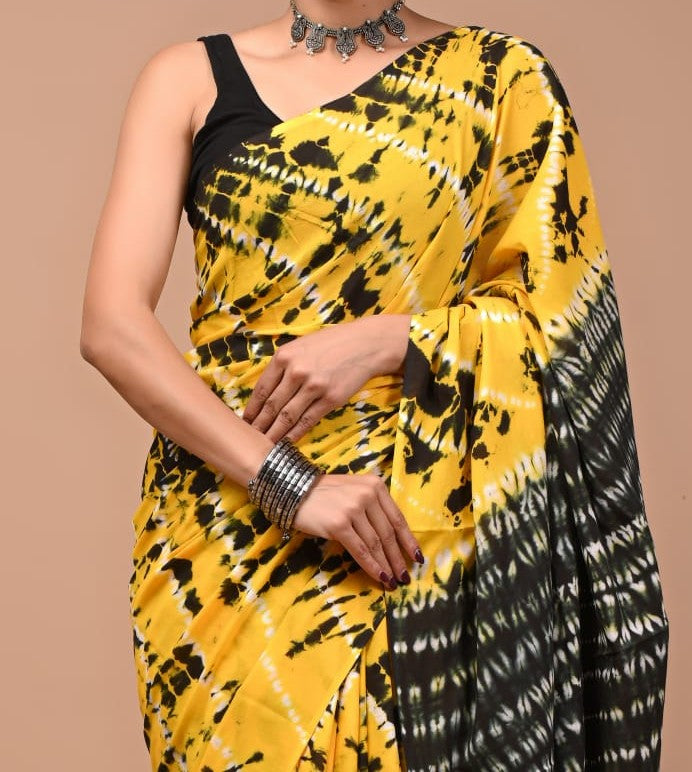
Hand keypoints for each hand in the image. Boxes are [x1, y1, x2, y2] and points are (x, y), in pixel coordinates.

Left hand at [241, 315, 410, 442]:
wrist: (365, 345)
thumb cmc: (331, 344)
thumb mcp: (301, 346)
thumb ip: (283, 365)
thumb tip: (267, 390)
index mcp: (284, 357)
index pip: (261, 389)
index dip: (252, 409)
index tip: (245, 421)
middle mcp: (296, 372)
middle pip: (271, 405)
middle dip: (259, 425)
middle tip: (250, 438)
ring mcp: (313, 386)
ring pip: (287, 416)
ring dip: (274, 433)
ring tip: (265, 445)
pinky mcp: (330, 399)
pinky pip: (307, 421)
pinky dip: (295, 434)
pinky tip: (287, 442)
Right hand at [292, 471, 424, 587]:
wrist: (294, 490)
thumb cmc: (325, 494)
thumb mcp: (354, 491)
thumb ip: (373, 508)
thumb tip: (391, 541)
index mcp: (375, 486)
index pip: (397, 518)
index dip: (408, 541)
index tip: (417, 558)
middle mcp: (367, 495)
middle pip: (388, 534)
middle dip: (398, 559)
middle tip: (404, 576)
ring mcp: (353, 509)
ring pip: (376, 544)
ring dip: (386, 566)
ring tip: (393, 581)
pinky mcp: (339, 524)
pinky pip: (360, 550)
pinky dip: (372, 566)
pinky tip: (379, 577)